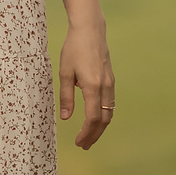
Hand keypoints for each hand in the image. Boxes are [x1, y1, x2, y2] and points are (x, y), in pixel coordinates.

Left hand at [55, 21, 114, 150]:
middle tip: (84, 146)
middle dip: (94, 135)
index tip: (78, 142)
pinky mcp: (110, 79)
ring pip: (109, 112)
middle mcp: (105, 86)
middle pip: (104, 119)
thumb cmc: (74, 48)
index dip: (86, 133)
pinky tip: (96, 119)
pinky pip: (110, 103)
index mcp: (92, 86)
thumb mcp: (65, 72)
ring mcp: (110, 82)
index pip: (93, 118)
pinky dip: (104, 115)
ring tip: (89, 137)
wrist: (90, 29)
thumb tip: (66, 118)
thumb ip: (66, 96)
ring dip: (100, 127)